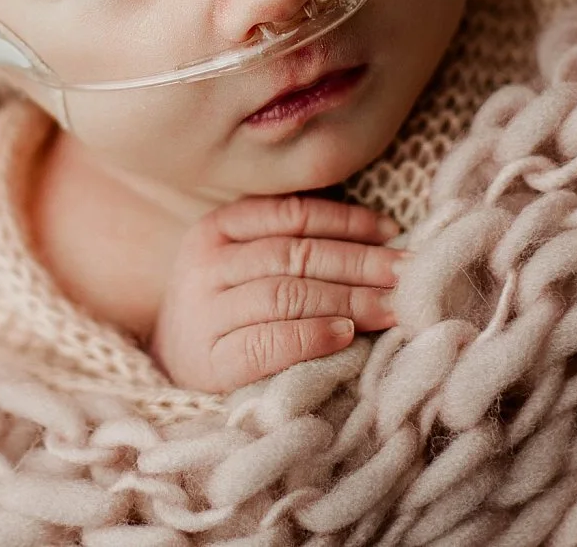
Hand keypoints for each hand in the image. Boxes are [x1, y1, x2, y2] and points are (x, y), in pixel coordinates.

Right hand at [149, 195, 404, 392]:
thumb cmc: (224, 306)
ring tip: (390, 307)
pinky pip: (268, 343)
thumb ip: (291, 244)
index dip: (346, 221)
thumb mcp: (242, 261)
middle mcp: (205, 264)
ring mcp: (204, 313)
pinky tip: (344, 336)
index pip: (292, 215)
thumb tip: (380, 239)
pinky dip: (310, 336)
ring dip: (346, 300)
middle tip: (407, 274)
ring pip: (286, 295)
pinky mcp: (210, 360)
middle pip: (295, 255)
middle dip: (359, 264)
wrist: (169, 363)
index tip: (393, 233)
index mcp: (217, 228)